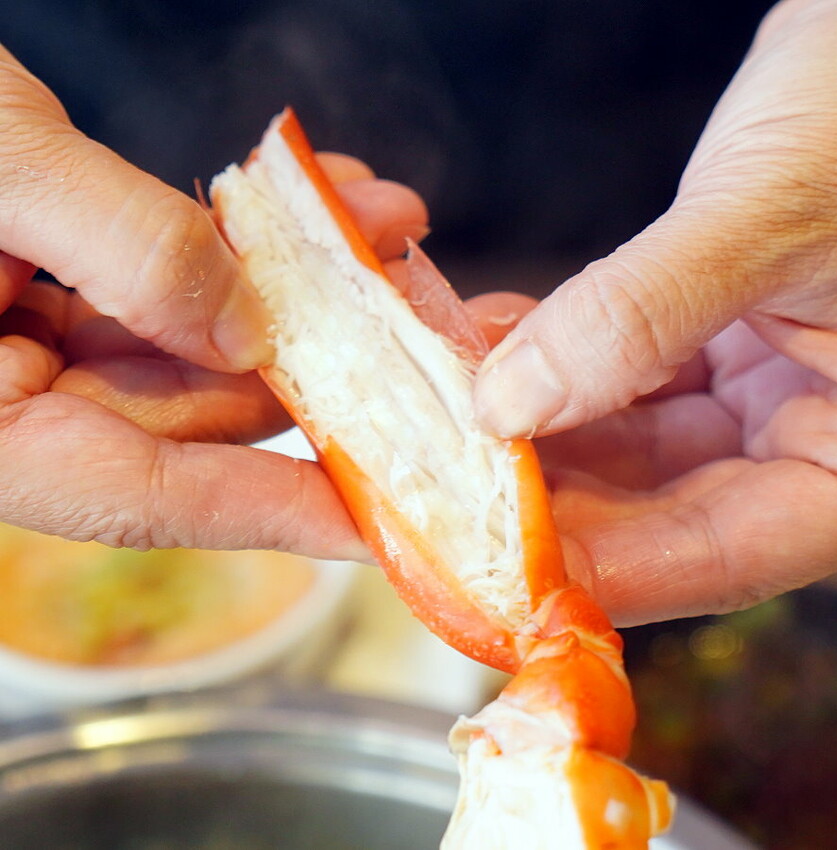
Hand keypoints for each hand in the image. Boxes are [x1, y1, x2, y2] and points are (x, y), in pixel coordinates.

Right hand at [0, 45, 426, 556]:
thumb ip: (121, 247)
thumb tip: (247, 325)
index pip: (157, 493)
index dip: (279, 511)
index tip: (380, 520)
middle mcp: (17, 400)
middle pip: (201, 409)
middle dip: (315, 356)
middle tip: (403, 306)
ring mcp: (39, 342)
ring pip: (201, 339)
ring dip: (294, 282)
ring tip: (376, 226)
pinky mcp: (57, 284)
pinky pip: (169, 281)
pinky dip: (234, 245)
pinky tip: (301, 201)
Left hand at [471, 0, 836, 625]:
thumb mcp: (771, 215)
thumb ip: (639, 316)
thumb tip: (511, 403)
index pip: (715, 554)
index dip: (596, 570)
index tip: (491, 567)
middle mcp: (805, 437)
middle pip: (654, 508)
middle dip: (543, 497)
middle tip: (442, 490)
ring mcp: (757, 390)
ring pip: (623, 442)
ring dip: (532, 424)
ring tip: (447, 410)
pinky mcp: (712, 340)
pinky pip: (616, 372)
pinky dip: (552, 361)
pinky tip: (488, 345)